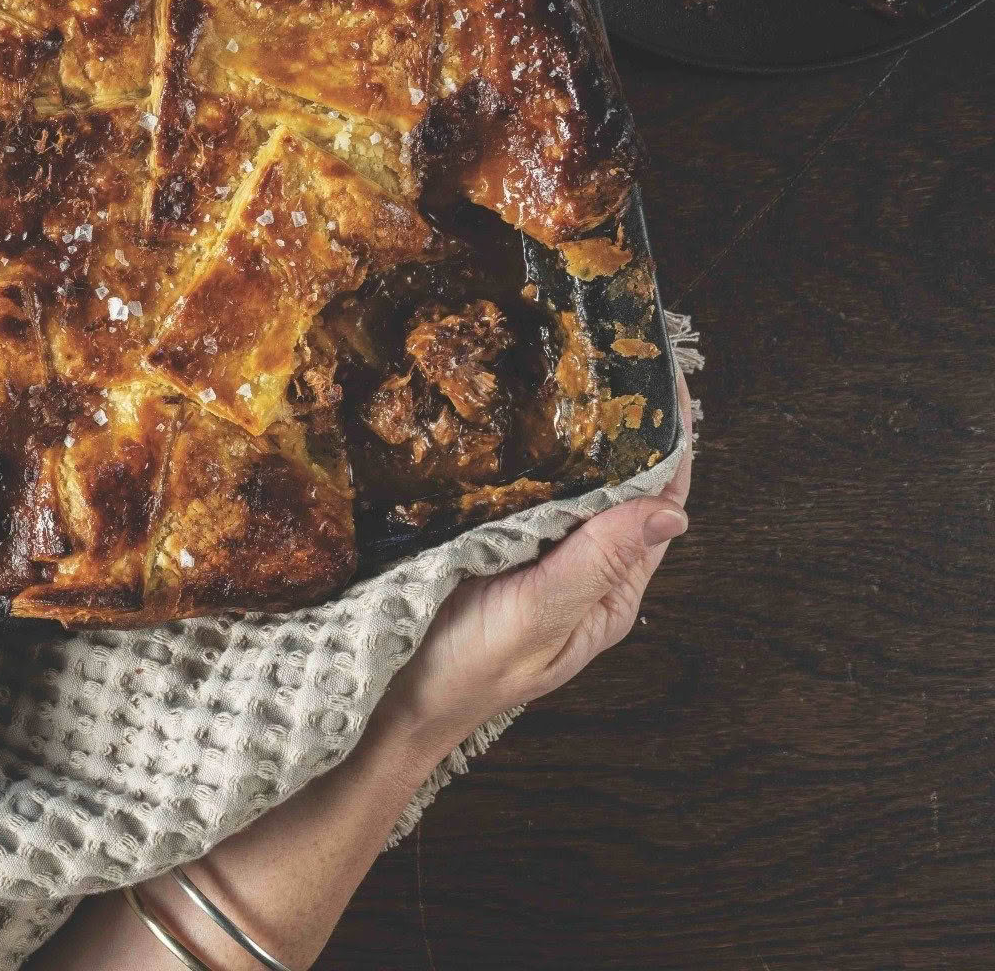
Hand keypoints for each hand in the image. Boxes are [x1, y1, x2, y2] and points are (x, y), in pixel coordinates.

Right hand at [380, 376, 694, 753]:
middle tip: (612, 349)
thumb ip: (597, 563)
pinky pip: (517, 489)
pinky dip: (522, 450)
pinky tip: (506, 410)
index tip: (666, 378)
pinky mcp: (482, 541)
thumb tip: (673, 510)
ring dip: (572, 430)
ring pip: (568, 483)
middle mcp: (578, 569)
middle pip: (618, 487)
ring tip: (567, 362)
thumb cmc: (460, 672)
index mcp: (608, 592)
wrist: (383, 706)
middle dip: (623, 423)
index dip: (670, 443)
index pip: (658, 504)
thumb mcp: (536, 617)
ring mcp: (530, 554)